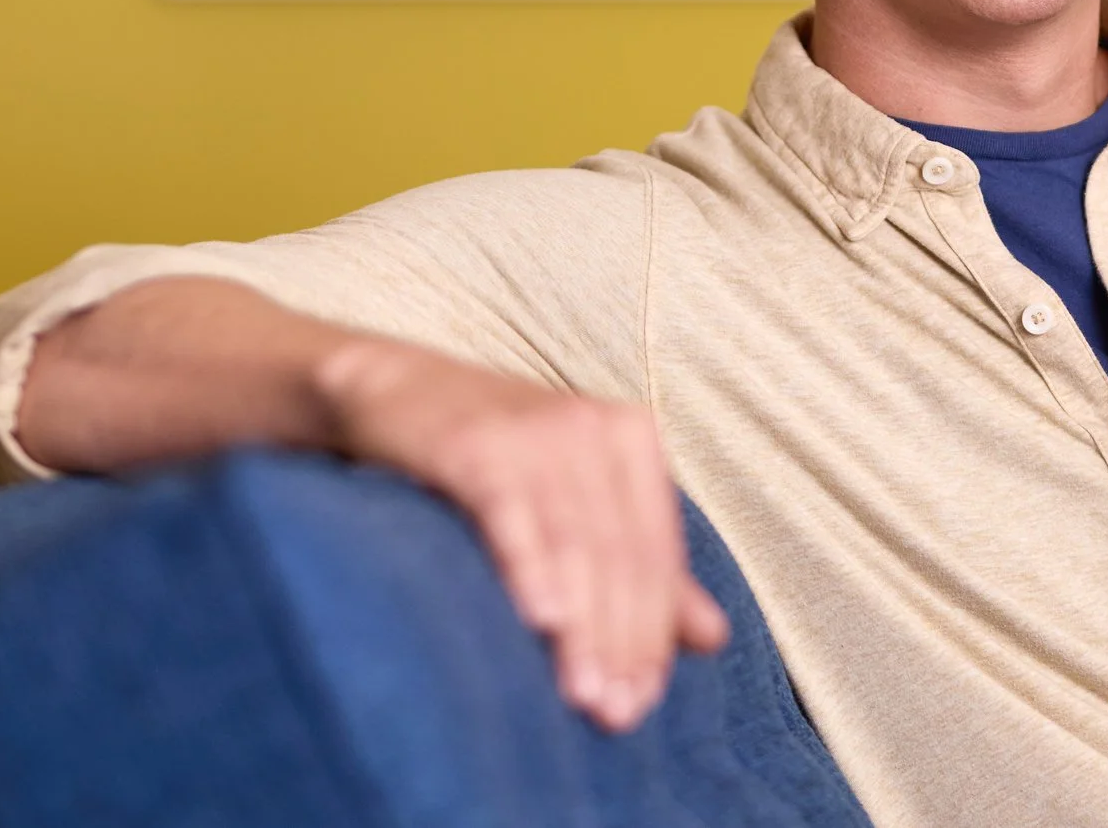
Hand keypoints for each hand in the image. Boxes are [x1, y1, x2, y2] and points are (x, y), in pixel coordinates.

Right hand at [315, 337, 729, 730]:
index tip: (642, 704)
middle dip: (621, 642)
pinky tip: (541, 619)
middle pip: (621, 554)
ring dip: (583, 627)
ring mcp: (539, 430)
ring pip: (576, 544)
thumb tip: (716, 639)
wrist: (392, 391)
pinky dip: (530, 566)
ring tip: (584, 696)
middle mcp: (595, 427)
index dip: (653, 634)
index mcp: (632, 439)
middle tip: (615, 716)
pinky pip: (513, 514)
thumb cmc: (491, 457)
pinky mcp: (478, 443)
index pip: (656, 552)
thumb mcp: (574, 500)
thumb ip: (642, 563)